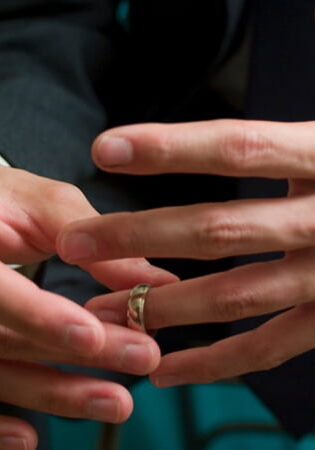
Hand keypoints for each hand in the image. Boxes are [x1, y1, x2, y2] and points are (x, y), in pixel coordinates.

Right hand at [0, 167, 176, 449]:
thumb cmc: (2, 199)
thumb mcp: (40, 203)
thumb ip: (89, 236)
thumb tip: (152, 277)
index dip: (42, 318)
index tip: (94, 338)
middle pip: (6, 341)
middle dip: (70, 359)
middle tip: (139, 362)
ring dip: (54, 394)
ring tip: (116, 401)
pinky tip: (30, 439)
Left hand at [57, 119, 314, 388]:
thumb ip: (266, 152)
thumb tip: (174, 150)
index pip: (237, 148)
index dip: (170, 148)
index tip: (105, 150)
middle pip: (220, 230)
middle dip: (139, 238)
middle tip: (74, 244)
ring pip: (235, 296)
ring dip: (162, 306)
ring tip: (100, 310)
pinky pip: (267, 349)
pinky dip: (213, 363)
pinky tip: (165, 370)